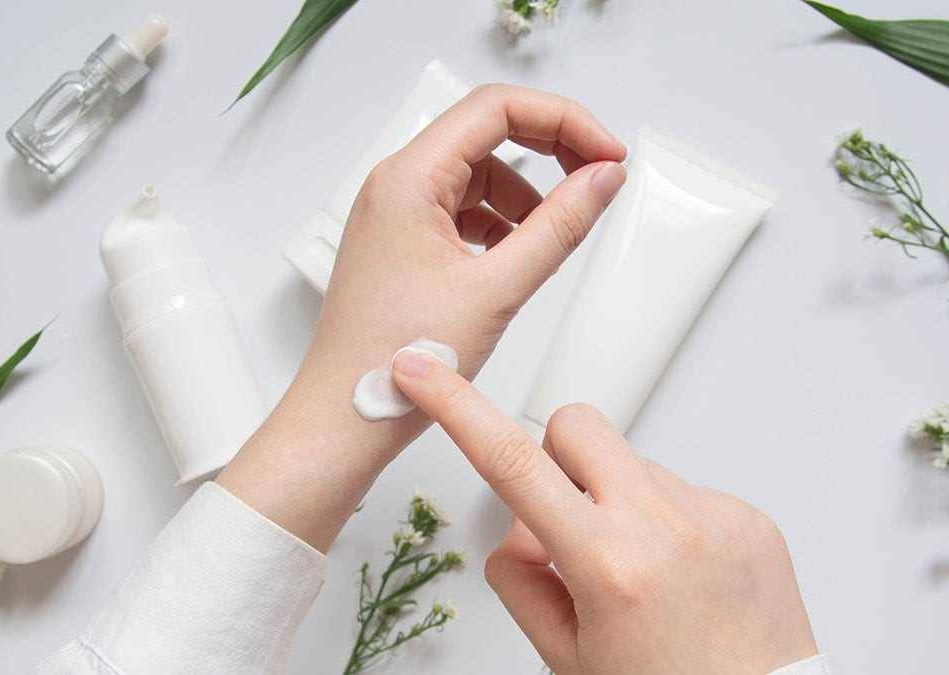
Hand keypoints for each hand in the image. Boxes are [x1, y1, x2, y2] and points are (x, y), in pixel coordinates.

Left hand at [218, 85, 626, 550]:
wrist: (345, 417)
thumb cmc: (394, 361)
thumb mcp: (496, 290)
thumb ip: (558, 227)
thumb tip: (601, 180)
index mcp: (408, 180)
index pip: (496, 109)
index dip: (562, 120)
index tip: (606, 153)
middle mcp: (396, 187)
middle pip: (487, 134)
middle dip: (549, 150)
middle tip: (597, 177)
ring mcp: (396, 216)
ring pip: (477, 176)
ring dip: (525, 194)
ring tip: (555, 233)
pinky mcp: (402, 245)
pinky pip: (462, 212)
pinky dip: (500, 224)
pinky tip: (520, 255)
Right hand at [391, 353, 818, 674]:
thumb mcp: (565, 655)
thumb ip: (522, 578)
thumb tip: (523, 527)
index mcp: (609, 564)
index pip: (511, 462)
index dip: (456, 406)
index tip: (424, 370)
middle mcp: (665, 525)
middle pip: (576, 425)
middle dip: (554, 456)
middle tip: (568, 520)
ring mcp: (714, 514)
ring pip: (631, 464)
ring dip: (618, 501)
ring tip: (642, 572)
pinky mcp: (748, 514)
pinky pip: (682, 490)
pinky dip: (666, 522)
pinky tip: (682, 575)